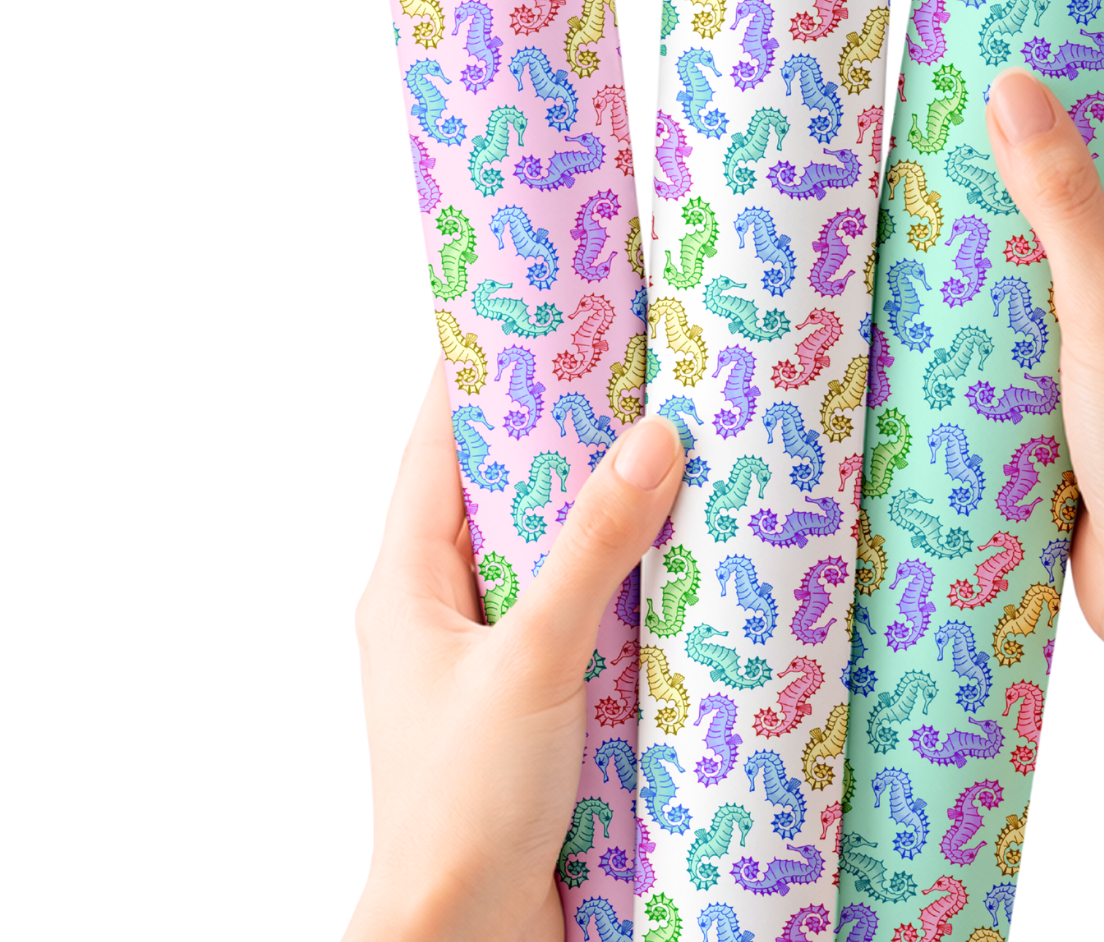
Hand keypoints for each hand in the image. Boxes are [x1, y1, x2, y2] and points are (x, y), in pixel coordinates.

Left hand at [343, 365, 683, 941]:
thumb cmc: (461, 809)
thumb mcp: (532, 662)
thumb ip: (591, 550)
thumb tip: (653, 439)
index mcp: (408, 579)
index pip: (438, 443)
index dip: (482, 369)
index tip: (542, 305)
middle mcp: (443, 606)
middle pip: (504, 485)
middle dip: (565, 427)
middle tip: (640, 365)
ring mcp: (492, 653)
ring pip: (549, 548)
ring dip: (603, 505)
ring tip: (677, 443)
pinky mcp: (538, 699)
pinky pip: (582, 609)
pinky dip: (625, 575)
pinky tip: (684, 557)